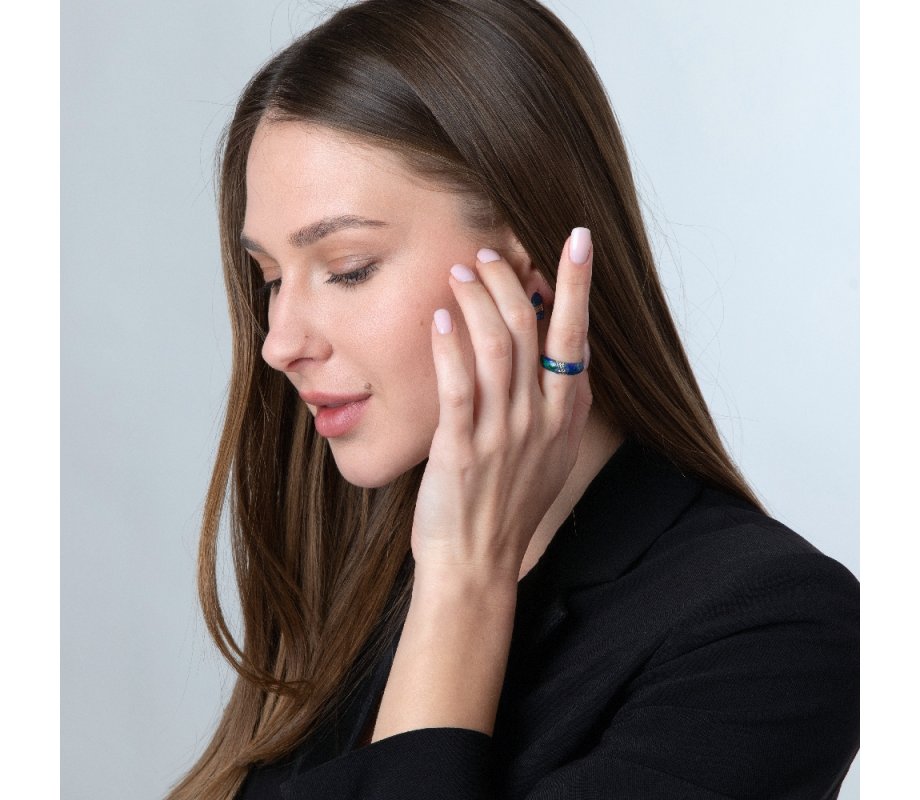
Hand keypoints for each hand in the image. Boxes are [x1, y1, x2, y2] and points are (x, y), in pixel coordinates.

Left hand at [412, 229, 593, 585]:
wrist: (477, 564)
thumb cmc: (507, 505)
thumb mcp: (549, 455)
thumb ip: (555, 405)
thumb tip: (555, 353)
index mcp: (566, 416)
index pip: (576, 335)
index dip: (576, 284)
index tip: (577, 240)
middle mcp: (541, 419)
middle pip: (535, 329)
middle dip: (513, 280)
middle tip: (489, 253)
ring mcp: (504, 434)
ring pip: (499, 347)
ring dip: (479, 301)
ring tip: (461, 272)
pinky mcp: (463, 449)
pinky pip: (459, 386)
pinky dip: (450, 346)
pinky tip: (440, 319)